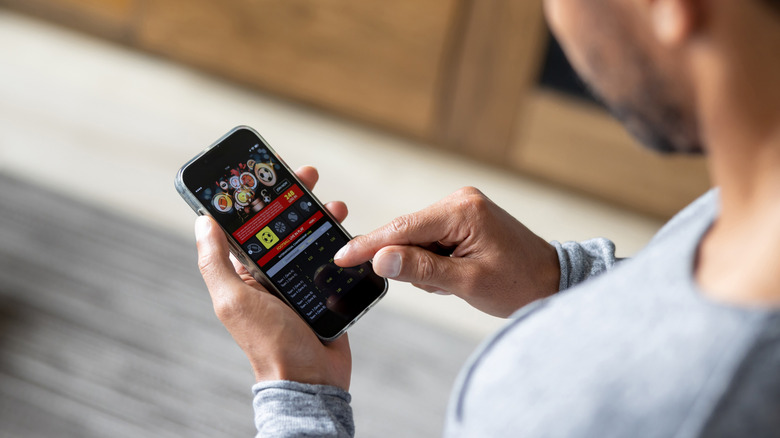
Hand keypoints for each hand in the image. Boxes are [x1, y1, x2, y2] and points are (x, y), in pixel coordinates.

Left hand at [195, 166, 350, 389]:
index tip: (266, 171)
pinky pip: (330, 255)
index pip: (248, 224)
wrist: (310, 378)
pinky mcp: (323, 288)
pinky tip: (345, 227)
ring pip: (308, 235)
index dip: (256, 195)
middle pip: (282, 223)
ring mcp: (299, 279)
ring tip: (333, 201)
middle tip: (307, 175)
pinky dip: (338, 238)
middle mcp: (271, 272)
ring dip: (319, 214)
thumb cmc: (269, 343)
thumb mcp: (234, 300)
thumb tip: (201, 222)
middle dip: (293, 196)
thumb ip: (215, 263)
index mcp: (246, 271)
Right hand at [334, 187, 559, 316]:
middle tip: (442, 284)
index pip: (403, 226)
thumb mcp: (467, 282)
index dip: (370, 244)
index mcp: (462, 210)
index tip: (342, 256)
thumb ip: (422, 270)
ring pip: (417, 240)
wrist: (552, 281)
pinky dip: (435, 262)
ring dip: (426, 267)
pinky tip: (456, 274)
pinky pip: (431, 241)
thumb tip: (381, 259)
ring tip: (456, 281)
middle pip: (408, 232)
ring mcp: (461, 208)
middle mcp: (460, 201)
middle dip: (411, 263)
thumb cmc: (519, 283)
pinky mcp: (462, 219)